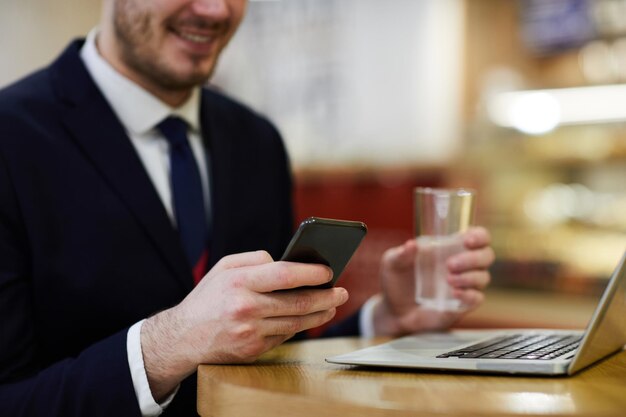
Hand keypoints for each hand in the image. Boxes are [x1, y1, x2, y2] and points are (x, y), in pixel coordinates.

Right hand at [141, 250, 348, 399]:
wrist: (183, 338)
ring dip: (319, 314)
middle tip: (341, 292)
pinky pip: (284, 337)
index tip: (328, 271)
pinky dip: (298, 327)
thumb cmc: (207, 298)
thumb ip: (254, 259)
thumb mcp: (224, 268)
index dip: (311, 273)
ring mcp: (250, 332)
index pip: (285, 275)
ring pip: (296, 323)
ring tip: (332, 306)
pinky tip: (307, 319)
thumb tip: (285, 261)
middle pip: (298, 303)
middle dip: (325, 297)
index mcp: (239, 282)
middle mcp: (246, 308)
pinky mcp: (253, 350)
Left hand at [373, 227, 493, 336]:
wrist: (394, 311)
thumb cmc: (397, 281)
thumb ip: (401, 254)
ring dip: (469, 277)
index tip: (467, 240)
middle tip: (450, 264)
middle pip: (486, 255)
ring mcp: (465, 285)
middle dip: (472, 258)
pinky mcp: (463, 304)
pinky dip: (468, 295)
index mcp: (449, 248)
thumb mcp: (392, 264)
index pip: (478, 236)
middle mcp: (462, 265)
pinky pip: (477, 298)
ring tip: (448, 280)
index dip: (479, 236)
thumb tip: (411, 245)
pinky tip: (454, 293)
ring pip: (483, 277)